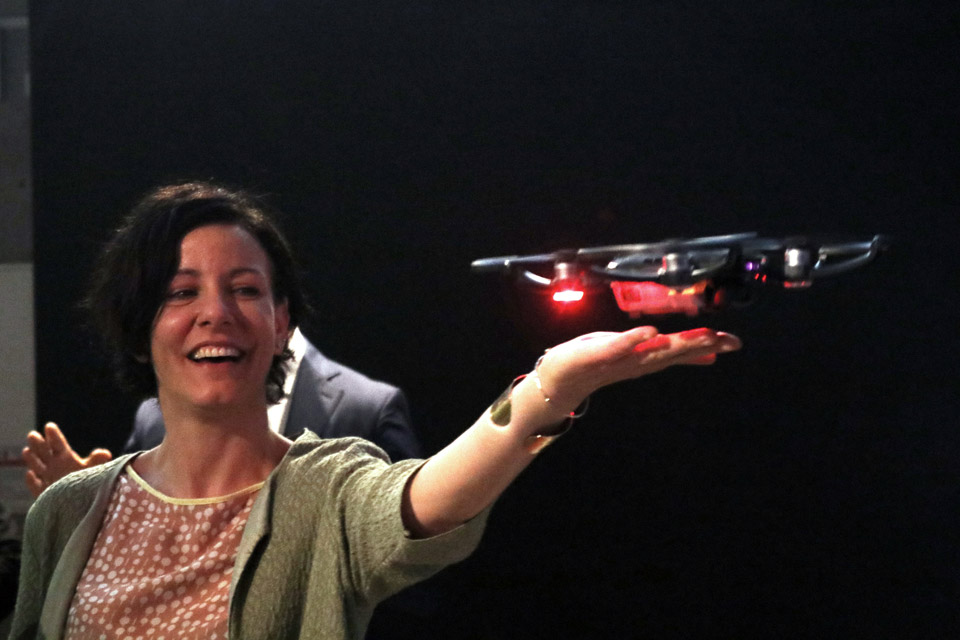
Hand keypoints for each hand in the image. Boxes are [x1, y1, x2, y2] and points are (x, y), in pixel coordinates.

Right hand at [22, 423, 113, 497]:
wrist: (80, 503)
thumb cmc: (86, 481)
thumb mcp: (92, 470)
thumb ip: (96, 461)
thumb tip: (106, 454)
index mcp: (65, 457)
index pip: (57, 444)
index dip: (53, 435)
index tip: (49, 426)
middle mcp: (53, 466)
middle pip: (43, 452)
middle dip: (38, 444)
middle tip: (33, 435)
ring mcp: (47, 479)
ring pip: (37, 467)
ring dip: (32, 459)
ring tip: (27, 451)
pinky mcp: (43, 493)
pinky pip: (36, 487)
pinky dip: (32, 481)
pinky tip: (30, 474)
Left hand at [535, 326, 741, 410]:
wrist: (558, 382)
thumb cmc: (596, 362)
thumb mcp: (635, 354)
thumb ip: (668, 353)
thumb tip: (706, 354)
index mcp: (645, 359)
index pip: (680, 351)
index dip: (706, 347)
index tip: (732, 343)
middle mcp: (634, 362)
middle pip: (670, 353)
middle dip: (697, 346)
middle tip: (724, 341)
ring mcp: (614, 361)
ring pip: (649, 353)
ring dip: (673, 346)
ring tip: (697, 338)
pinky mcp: (593, 357)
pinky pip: (616, 349)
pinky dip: (634, 342)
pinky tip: (652, 334)